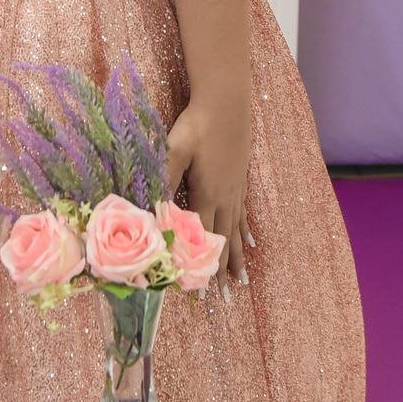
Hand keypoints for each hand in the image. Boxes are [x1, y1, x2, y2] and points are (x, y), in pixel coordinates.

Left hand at [166, 97, 251, 289]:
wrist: (226, 101)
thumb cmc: (197, 124)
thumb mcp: (174, 151)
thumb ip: (163, 179)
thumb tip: (150, 208)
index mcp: (206, 195)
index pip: (202, 239)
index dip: (200, 267)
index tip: (200, 293)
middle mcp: (224, 198)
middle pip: (223, 241)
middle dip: (221, 271)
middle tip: (224, 300)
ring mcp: (235, 189)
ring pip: (236, 230)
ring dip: (237, 257)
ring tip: (242, 280)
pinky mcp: (239, 178)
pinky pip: (243, 213)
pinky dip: (246, 230)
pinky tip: (252, 241)